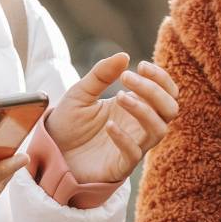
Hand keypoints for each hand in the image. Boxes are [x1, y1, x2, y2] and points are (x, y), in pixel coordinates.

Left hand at [44, 53, 179, 182]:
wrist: (50, 152)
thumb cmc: (69, 123)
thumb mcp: (81, 92)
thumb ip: (101, 74)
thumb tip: (124, 55)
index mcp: (136, 105)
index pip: (166, 91)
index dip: (160, 77)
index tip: (140, 65)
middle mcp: (139, 126)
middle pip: (170, 109)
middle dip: (154, 90)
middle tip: (126, 78)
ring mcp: (133, 146)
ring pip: (159, 130)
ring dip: (144, 110)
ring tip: (118, 97)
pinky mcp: (120, 166)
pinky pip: (134, 153)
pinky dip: (125, 138)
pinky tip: (109, 126)